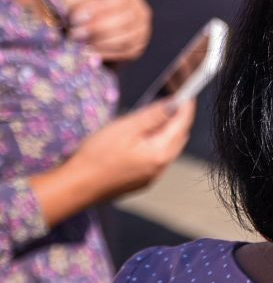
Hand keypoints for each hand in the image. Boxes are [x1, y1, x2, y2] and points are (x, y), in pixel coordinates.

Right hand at [59, 101, 194, 209]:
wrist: (76, 187)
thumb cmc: (97, 157)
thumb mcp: (125, 128)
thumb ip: (154, 116)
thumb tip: (176, 104)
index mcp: (160, 153)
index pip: (182, 125)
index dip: (186, 108)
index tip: (187, 94)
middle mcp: (161, 168)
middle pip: (179, 138)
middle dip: (179, 120)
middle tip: (173, 102)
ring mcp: (152, 177)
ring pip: (168, 149)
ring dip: (168, 133)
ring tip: (158, 117)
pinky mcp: (141, 182)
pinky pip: (157, 159)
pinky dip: (157, 145)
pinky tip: (144, 138)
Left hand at [68, 0, 151, 63]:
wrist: (97, 27)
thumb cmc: (87, 9)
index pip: (121, 0)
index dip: (98, 8)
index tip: (76, 16)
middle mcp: (142, 12)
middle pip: (125, 20)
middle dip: (98, 28)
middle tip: (75, 32)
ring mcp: (142, 31)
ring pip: (126, 38)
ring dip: (101, 42)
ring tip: (80, 43)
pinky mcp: (138, 47)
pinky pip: (126, 52)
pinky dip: (107, 54)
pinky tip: (89, 52)